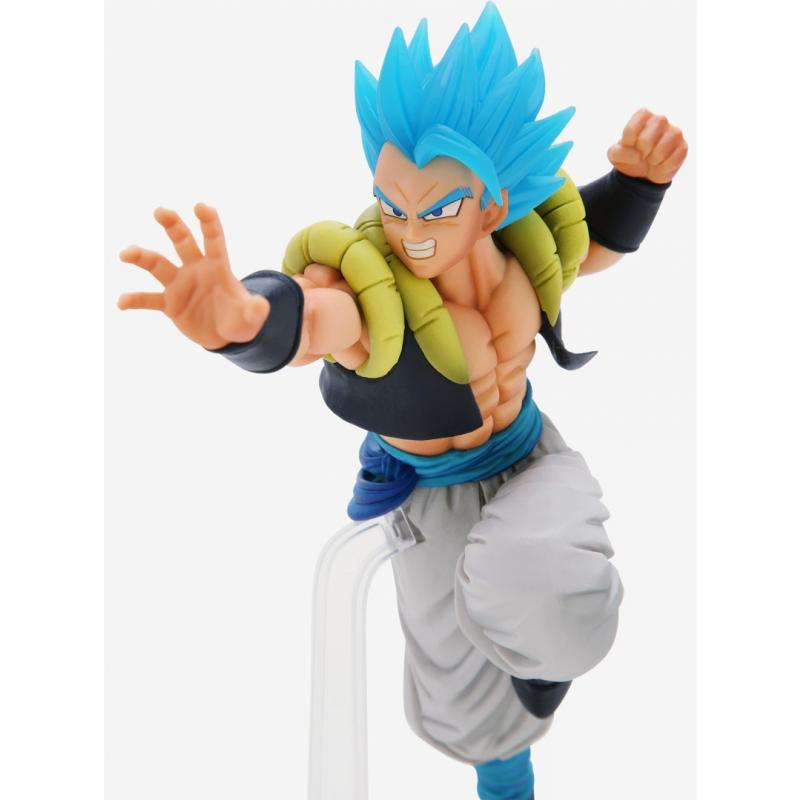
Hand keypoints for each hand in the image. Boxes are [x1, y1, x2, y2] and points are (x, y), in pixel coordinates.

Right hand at [117, 204, 268, 349]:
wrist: (224, 335)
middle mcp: (195, 269)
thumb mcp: (251, 318)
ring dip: (141, 257)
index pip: (213, 239)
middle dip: (172, 224)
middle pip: (182, 240)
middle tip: (161, 211)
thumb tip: (261, 306)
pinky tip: (121, 303)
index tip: (201, 206)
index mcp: (217, 266)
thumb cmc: (240, 320)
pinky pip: (148, 299)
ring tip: (125, 253)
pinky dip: (134, 300)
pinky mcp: (169, 303)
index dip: (208, 222)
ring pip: (158, 264)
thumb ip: (255, 311)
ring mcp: (179, 285)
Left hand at [608, 109, 687, 184]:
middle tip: (642, 154)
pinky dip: (663, 167)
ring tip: (651, 159)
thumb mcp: (614, 155)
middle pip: (646, 140)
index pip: (632, 129)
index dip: (628, 143)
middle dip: (640, 152)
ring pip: (661, 149)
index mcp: (642, 116)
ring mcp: (674, 132)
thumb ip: (617, 152)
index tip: (629, 146)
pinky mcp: (683, 146)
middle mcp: (660, 119)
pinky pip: (672, 160)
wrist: (643, 171)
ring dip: (652, 160)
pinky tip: (661, 164)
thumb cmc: (629, 156)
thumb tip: (637, 156)